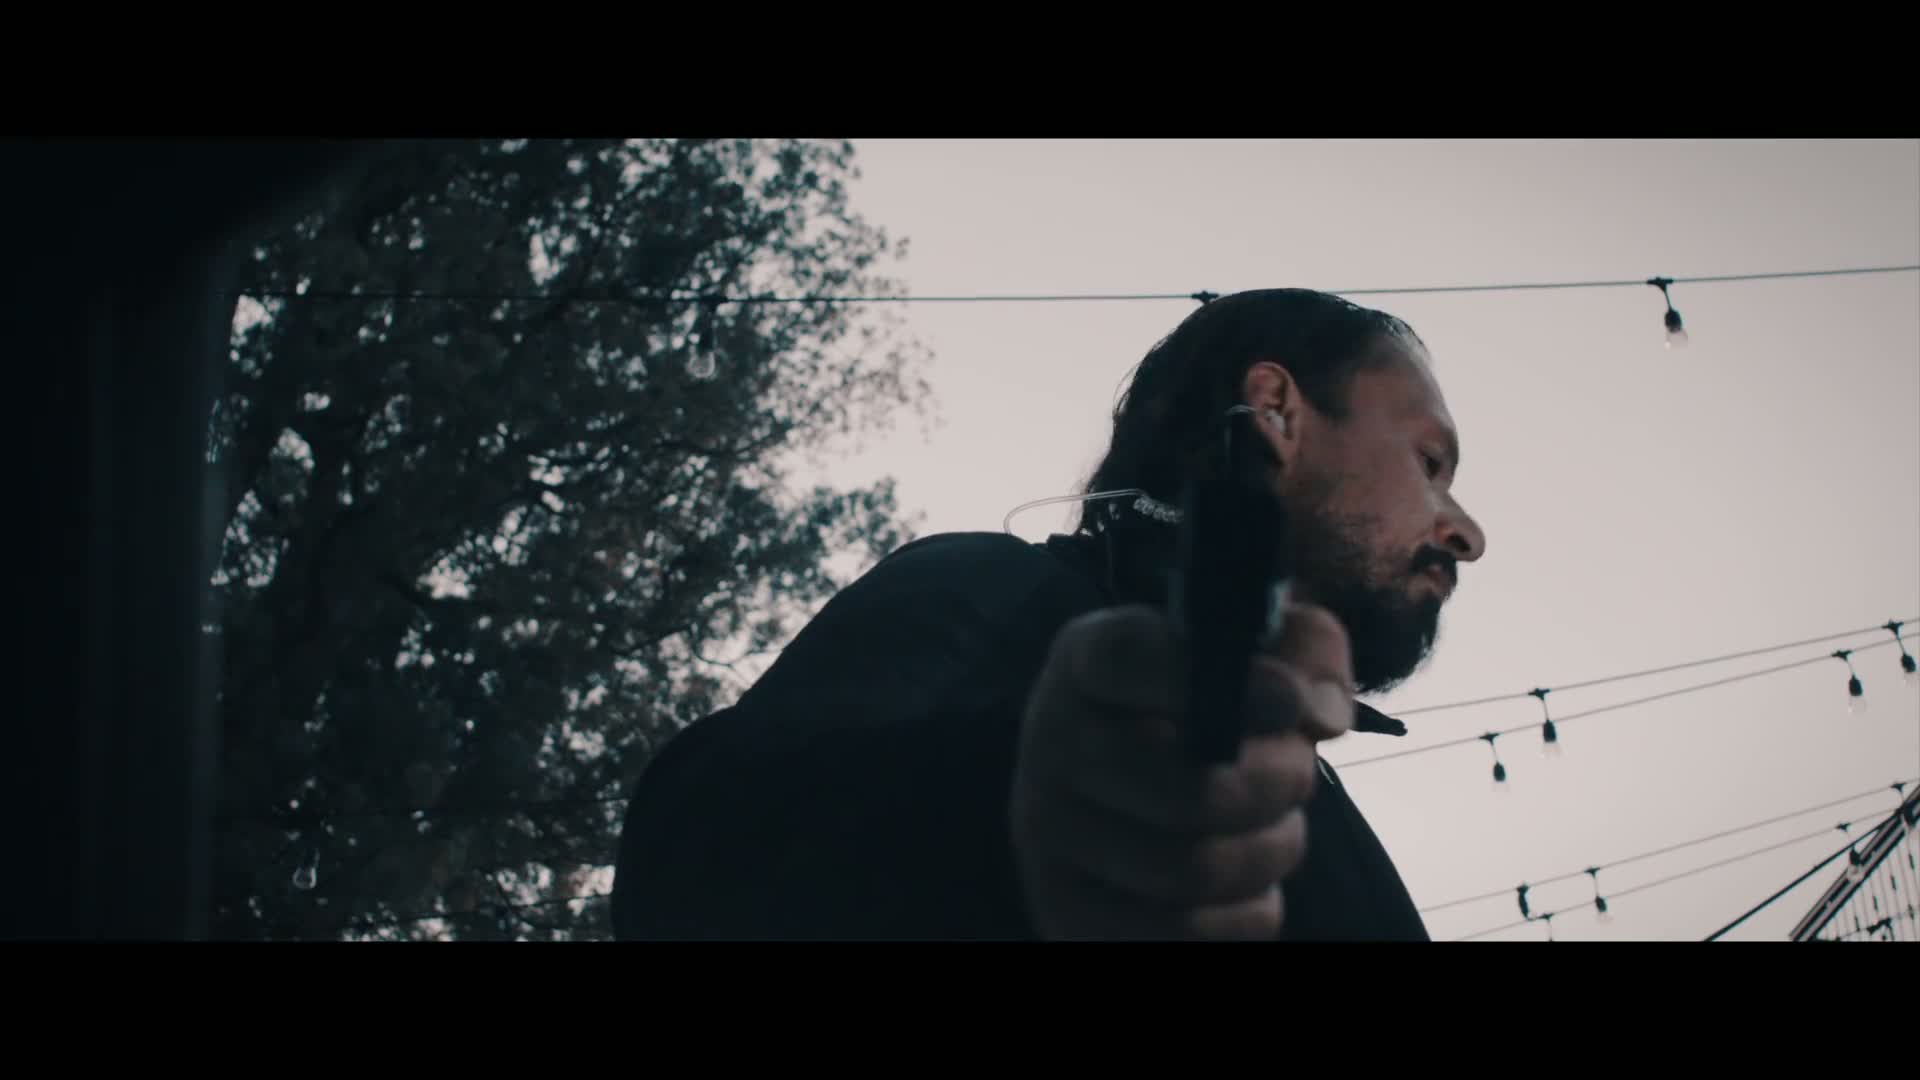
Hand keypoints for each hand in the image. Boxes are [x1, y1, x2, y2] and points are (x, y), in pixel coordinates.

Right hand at [1009, 601, 1353, 939]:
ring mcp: (1047, 834)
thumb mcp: (1248, 647)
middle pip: (1189, 791)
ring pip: (1194, 870)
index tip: (1287, 700)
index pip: (1130, 661)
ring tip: (1277, 825)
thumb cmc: (1199, 704)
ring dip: (1270, 850)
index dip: (1222, 684)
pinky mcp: (1065, 912)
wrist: (1119, 772)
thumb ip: (1305, 648)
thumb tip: (1320, 714)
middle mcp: (1049, 743)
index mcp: (1086, 661)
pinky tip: (1245, 879)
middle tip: (1298, 773)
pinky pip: (1186, 933)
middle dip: (1277, 784)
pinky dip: (1245, 910)